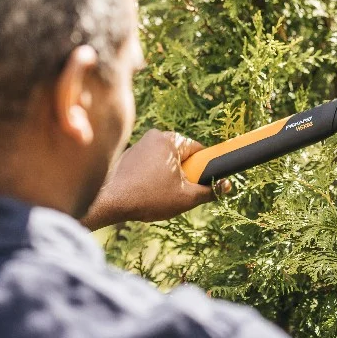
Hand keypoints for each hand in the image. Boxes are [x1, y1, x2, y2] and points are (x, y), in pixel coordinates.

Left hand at [80, 129, 230, 228]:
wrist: (109, 202)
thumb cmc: (148, 197)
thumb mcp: (186, 197)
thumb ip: (210, 190)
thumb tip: (227, 185)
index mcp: (171, 139)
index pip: (199, 150)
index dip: (202, 169)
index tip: (197, 183)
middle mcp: (155, 136)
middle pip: (182, 155)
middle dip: (183, 174)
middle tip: (177, 193)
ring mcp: (140, 144)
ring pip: (165, 161)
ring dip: (168, 177)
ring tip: (159, 195)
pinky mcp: (128, 155)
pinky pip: (150, 164)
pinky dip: (152, 177)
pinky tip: (145, 193)